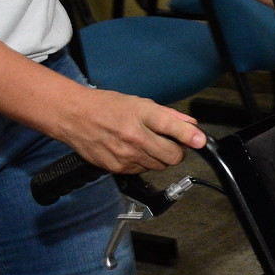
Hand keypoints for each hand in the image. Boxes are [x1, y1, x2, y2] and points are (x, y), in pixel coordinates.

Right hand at [50, 87, 203, 174]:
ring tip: (146, 143)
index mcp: (141, 114)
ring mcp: (126, 154)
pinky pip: (142, 170)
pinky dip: (143, 163)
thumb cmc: (105, 107)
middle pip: (172, 156)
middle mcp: (135, 136)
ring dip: (159, 158)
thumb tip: (190, 125)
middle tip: (169, 142)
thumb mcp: (139, 103)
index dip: (189, 136)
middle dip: (176, 151)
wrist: (74, 116)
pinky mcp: (117, 167)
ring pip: (159, 166)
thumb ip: (167, 115)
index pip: (172, 127)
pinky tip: (133, 150)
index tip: (200, 141)